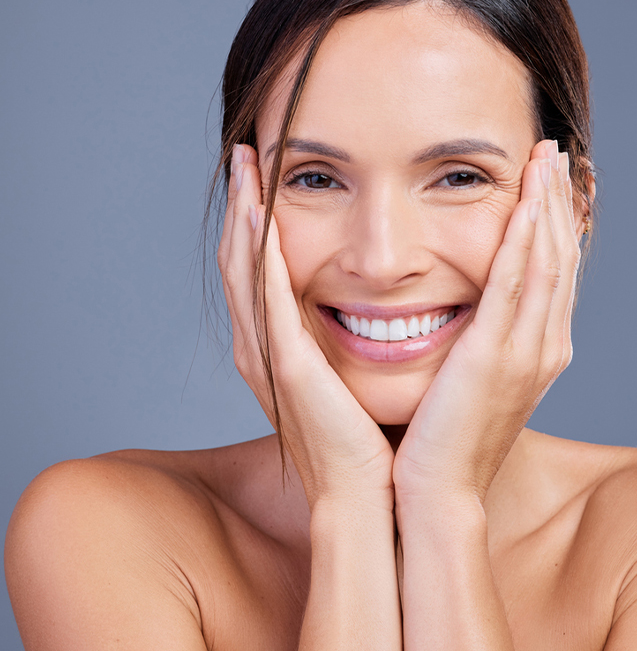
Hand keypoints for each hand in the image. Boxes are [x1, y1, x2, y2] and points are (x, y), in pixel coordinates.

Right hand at [217, 144, 394, 511]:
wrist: (372, 495)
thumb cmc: (372, 440)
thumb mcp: (356, 376)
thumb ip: (352, 337)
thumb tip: (381, 304)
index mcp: (282, 348)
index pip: (261, 270)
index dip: (256, 223)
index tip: (265, 177)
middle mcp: (264, 348)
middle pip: (242, 260)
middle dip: (241, 206)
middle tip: (246, 155)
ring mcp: (269, 355)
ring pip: (245, 268)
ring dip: (243, 214)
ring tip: (247, 166)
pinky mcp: (286, 363)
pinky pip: (267, 294)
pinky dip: (259, 249)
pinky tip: (259, 210)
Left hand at [393, 139, 580, 504]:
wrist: (437, 493)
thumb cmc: (446, 439)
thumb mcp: (474, 382)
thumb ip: (483, 342)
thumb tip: (473, 311)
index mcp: (538, 351)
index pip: (555, 272)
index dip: (557, 223)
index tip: (549, 182)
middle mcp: (544, 346)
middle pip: (560, 257)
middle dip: (559, 202)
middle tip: (554, 153)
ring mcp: (526, 352)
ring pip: (547, 262)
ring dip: (548, 206)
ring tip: (546, 159)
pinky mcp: (495, 357)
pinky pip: (515, 285)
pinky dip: (524, 239)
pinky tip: (525, 202)